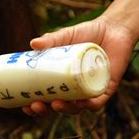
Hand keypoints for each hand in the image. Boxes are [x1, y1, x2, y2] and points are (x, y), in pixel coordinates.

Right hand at [22, 17, 137, 114]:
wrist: (114, 28)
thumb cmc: (88, 33)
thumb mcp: (66, 36)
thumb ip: (51, 40)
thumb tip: (33, 44)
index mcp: (62, 81)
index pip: (45, 99)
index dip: (35, 107)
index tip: (24, 107)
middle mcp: (75, 89)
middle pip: (58, 107)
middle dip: (46, 111)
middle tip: (37, 105)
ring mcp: (90, 90)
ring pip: (77, 108)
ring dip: (66, 110)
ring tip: (56, 104)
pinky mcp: (106, 89)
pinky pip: (98, 102)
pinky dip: (89, 105)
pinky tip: (82, 104)